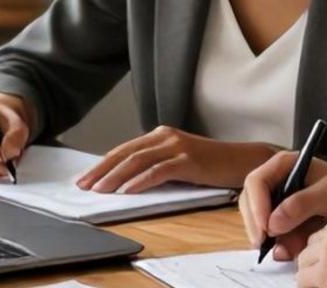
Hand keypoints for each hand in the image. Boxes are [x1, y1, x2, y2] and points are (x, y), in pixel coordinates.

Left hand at [75, 126, 278, 192]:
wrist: (242, 161)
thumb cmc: (210, 165)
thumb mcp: (178, 161)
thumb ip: (155, 164)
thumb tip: (125, 181)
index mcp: (160, 135)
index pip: (124, 149)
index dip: (102, 164)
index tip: (84, 178)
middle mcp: (166, 136)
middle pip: (125, 153)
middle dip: (101, 170)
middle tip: (83, 185)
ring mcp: (177, 146)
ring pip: (137, 160)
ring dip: (115, 177)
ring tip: (100, 190)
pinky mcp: (188, 160)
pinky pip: (159, 170)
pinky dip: (140, 181)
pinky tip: (128, 191)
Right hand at [240, 151, 326, 260]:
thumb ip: (301, 204)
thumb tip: (273, 222)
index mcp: (285, 164)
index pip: (257, 181)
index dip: (256, 205)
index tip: (265, 228)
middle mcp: (278, 179)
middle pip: (251, 200)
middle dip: (256, 223)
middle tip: (264, 246)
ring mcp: (280, 198)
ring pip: (258, 217)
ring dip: (267, 236)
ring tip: (284, 249)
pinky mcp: (285, 216)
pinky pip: (271, 230)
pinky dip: (277, 242)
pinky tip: (291, 249)